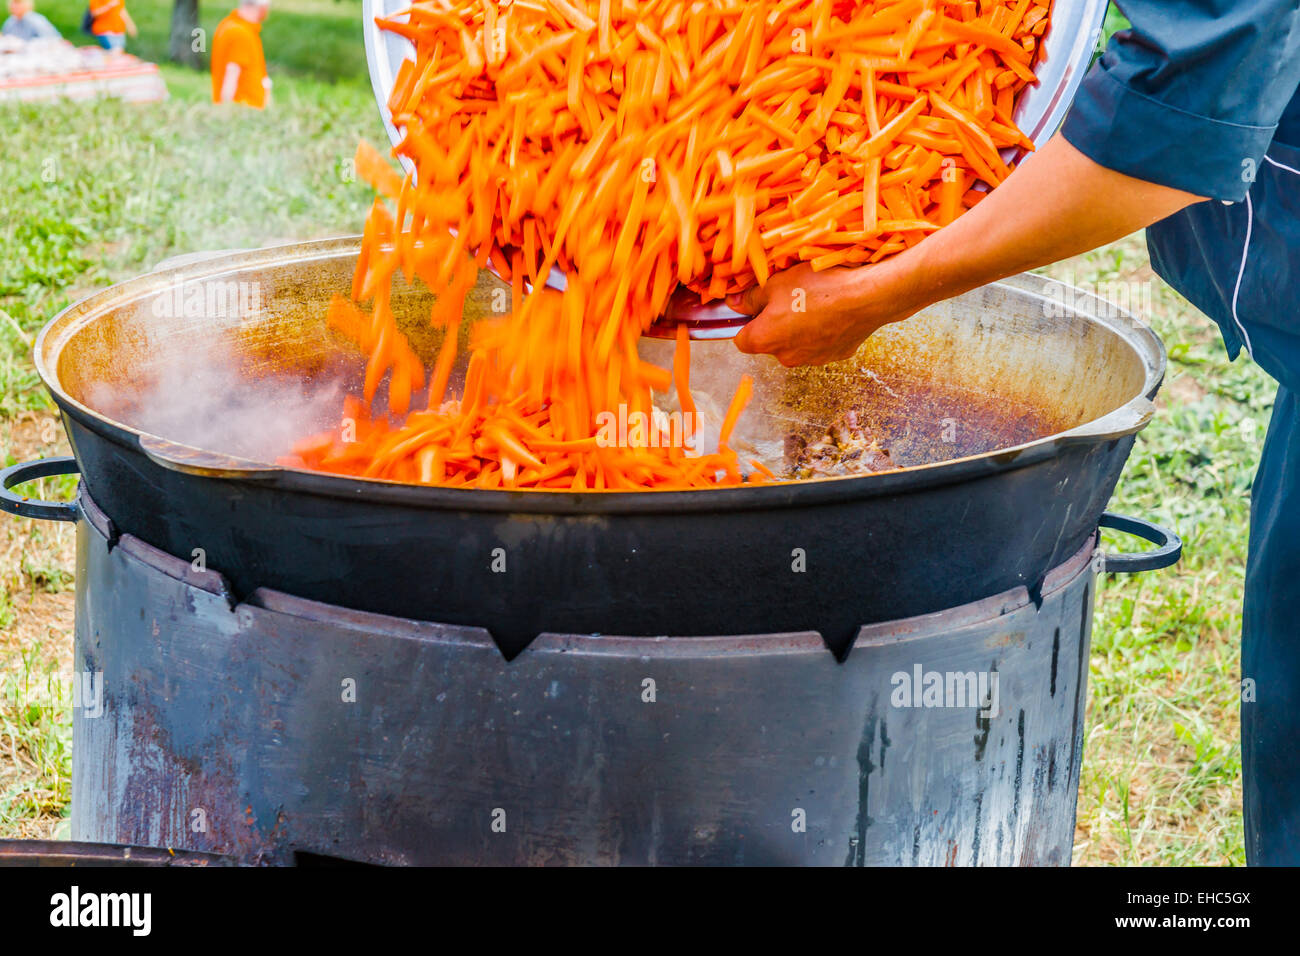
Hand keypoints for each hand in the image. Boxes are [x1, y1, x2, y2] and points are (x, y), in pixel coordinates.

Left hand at [727, 259, 921, 365]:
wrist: (866, 297)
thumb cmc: (818, 287)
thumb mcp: (777, 283)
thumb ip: (752, 297)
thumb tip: (735, 303)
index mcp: (764, 340)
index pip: (740, 339)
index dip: (744, 322)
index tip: (752, 308)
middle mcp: (785, 357)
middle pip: (769, 342)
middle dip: (774, 323)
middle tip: (787, 298)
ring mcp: (810, 360)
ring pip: (795, 344)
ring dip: (798, 328)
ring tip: (813, 302)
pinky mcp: (833, 356)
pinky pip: (818, 344)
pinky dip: (820, 331)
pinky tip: (830, 312)